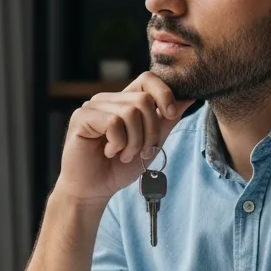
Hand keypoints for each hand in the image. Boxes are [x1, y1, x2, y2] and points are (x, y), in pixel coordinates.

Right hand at [54, 73, 194, 204]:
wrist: (93, 190)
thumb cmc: (118, 167)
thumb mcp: (151, 142)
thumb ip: (167, 120)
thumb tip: (189, 97)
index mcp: (123, 101)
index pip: (148, 80)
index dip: (164, 94)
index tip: (170, 116)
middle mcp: (108, 100)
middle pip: (144, 100)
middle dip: (150, 132)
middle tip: (140, 152)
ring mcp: (93, 106)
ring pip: (130, 112)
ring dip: (134, 142)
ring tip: (123, 155)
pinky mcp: (81, 118)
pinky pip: (113, 122)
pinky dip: (118, 143)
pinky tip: (108, 152)